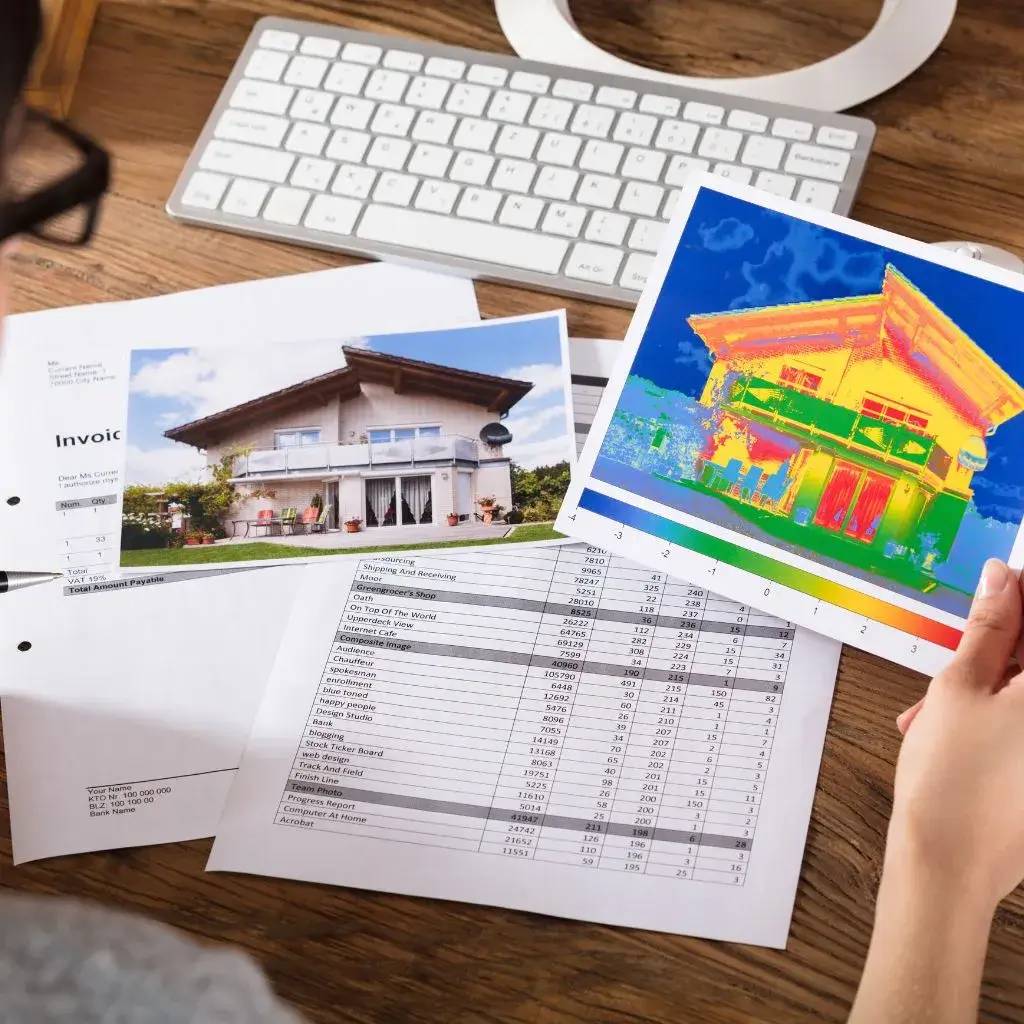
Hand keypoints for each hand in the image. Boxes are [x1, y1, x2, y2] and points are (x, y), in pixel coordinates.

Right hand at [891, 557, 1023, 910]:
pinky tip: (954, 735)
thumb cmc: (951, 777)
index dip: (1018, 601)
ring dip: (990, 691)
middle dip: (997, 656)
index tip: (993, 593)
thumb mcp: (958, 687)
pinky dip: (999, 722)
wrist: (949, 867)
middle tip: (951, 667)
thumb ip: (988, 627)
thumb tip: (1003, 577)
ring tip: (935, 714)